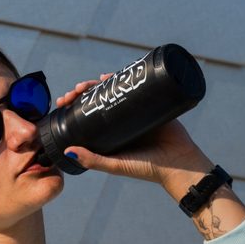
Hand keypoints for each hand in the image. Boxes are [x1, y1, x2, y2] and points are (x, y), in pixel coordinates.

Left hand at [57, 73, 210, 183]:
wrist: (180, 164)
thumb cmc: (148, 168)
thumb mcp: (116, 165)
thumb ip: (93, 160)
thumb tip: (67, 151)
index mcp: (111, 134)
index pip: (88, 115)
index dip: (75, 105)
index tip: (64, 101)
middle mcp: (121, 121)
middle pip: (99, 99)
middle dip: (83, 91)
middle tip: (74, 90)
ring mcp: (136, 111)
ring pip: (115, 91)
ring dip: (99, 82)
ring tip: (89, 82)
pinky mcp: (152, 103)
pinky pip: (136, 86)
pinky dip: (124, 78)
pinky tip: (111, 74)